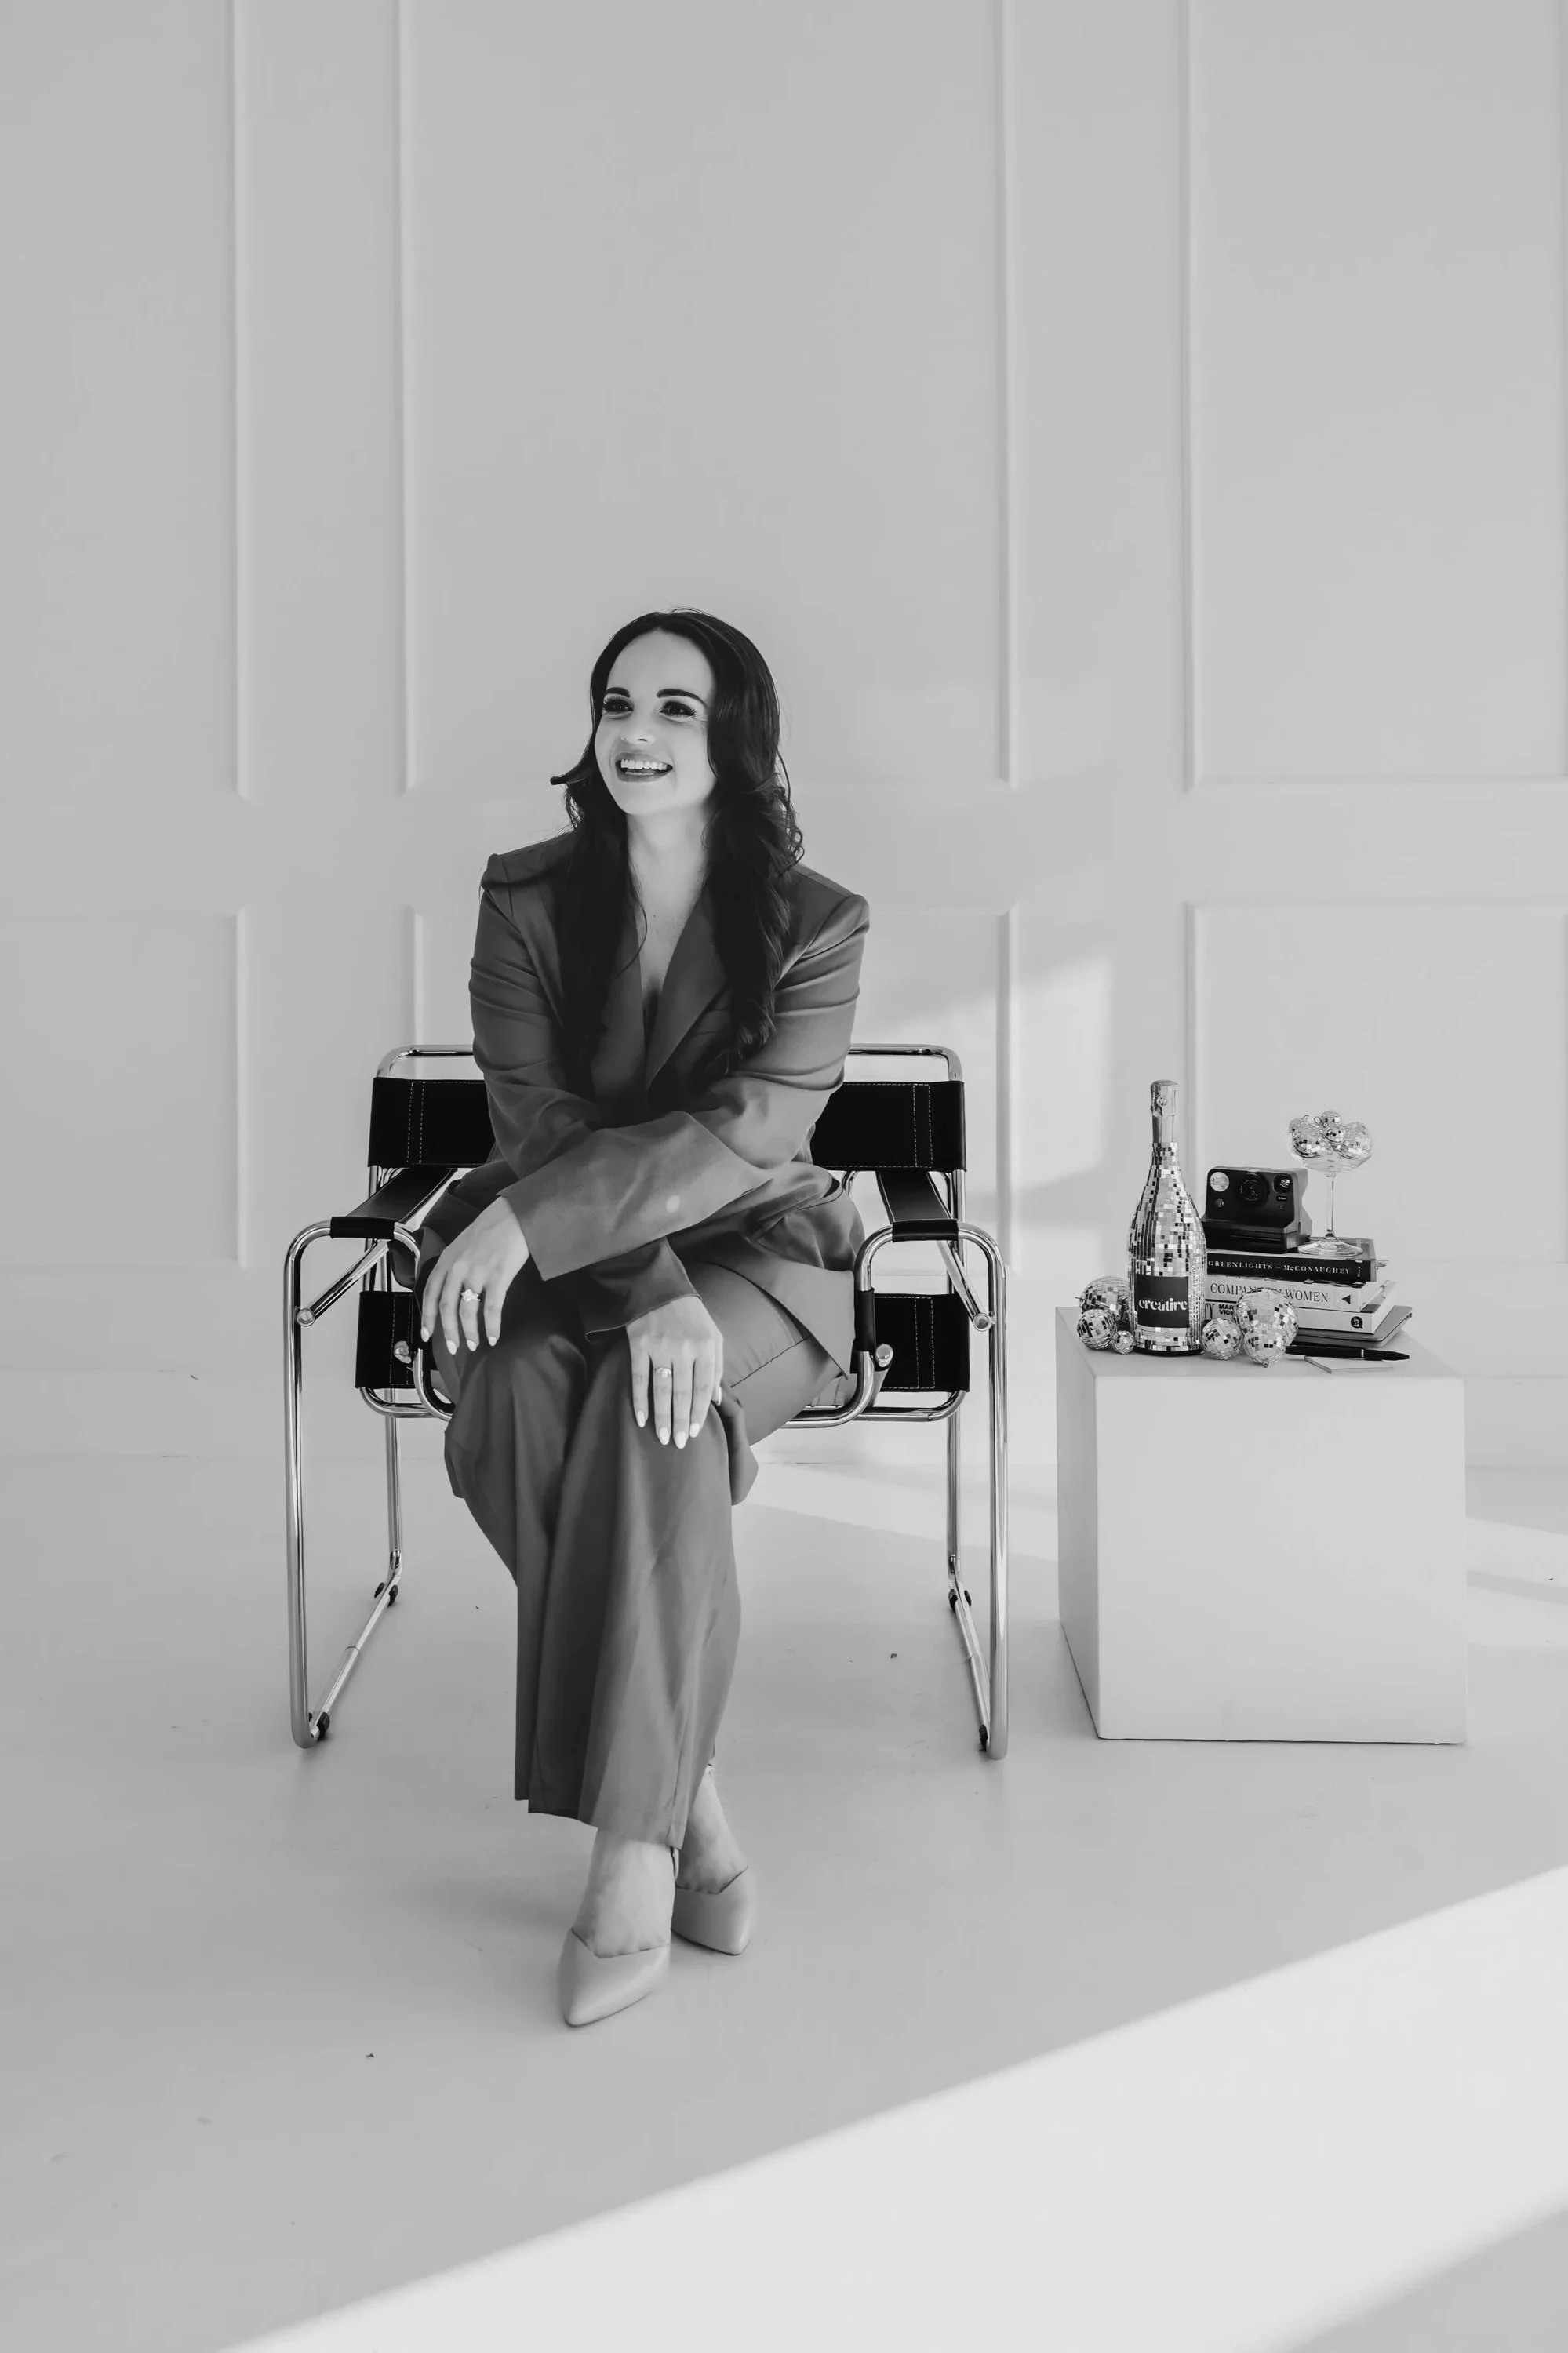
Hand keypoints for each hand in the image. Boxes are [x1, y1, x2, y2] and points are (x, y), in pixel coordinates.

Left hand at [420, 1197, 529, 1355]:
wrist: (513, 1215)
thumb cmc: (491, 1229)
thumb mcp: (462, 1244)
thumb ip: (454, 1266)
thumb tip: (453, 1291)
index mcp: (447, 1260)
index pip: (430, 1293)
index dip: (427, 1317)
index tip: (427, 1334)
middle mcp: (458, 1268)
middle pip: (446, 1307)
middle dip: (448, 1331)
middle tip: (453, 1347)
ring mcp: (477, 1273)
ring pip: (467, 1311)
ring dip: (470, 1332)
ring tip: (475, 1344)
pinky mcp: (498, 1277)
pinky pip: (491, 1309)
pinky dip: (491, 1327)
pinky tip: (493, 1337)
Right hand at [626, 1294, 723, 1446]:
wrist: (659, 1287)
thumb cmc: (690, 1315)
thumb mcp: (713, 1335)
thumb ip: (716, 1366)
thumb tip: (715, 1398)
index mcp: (705, 1346)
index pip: (703, 1388)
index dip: (700, 1412)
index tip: (697, 1432)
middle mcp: (684, 1348)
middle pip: (683, 1393)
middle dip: (682, 1421)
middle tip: (680, 1443)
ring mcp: (659, 1347)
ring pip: (662, 1389)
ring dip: (662, 1416)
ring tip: (663, 1436)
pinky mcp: (638, 1345)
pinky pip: (639, 1378)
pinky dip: (639, 1400)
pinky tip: (640, 1419)